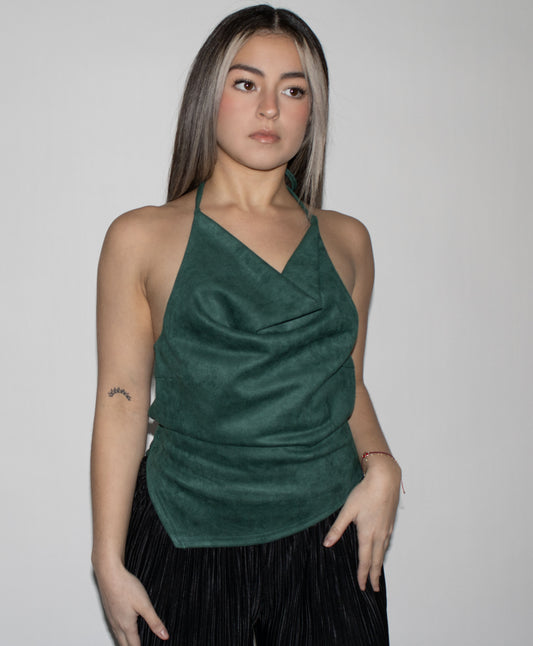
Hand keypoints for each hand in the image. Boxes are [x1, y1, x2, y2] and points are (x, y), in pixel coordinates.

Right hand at [94, 562, 168, 645]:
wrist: (109, 574)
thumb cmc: (125, 587)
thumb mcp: (144, 604)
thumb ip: (154, 621)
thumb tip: (164, 636)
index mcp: (126, 626)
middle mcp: (116, 625)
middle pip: (124, 644)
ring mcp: (111, 618)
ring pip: (118, 636)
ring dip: (125, 642)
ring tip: (132, 642)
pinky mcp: (109, 611)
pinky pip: (114, 627)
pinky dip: (120, 633)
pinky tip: (123, 627)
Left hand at [322, 458, 400, 590]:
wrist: (385, 480)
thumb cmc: (366, 493)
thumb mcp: (348, 510)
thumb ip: (337, 528)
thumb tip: (327, 544)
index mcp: (368, 534)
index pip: (365, 560)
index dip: (362, 575)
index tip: (362, 586)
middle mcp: (379, 535)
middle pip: (377, 560)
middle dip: (374, 576)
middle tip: (374, 588)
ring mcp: (387, 529)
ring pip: (383, 552)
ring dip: (380, 564)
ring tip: (377, 573)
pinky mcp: (391, 522)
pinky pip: (387, 542)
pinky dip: (384, 551)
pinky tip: (382, 549)